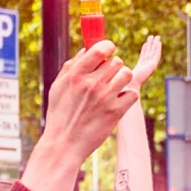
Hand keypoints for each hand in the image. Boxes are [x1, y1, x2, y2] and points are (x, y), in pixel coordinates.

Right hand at [23, 42, 144, 190]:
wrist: (64, 144)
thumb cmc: (60, 114)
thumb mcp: (58, 87)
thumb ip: (71, 66)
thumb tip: (86, 50)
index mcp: (76, 75)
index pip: (100, 49)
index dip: (108, 46)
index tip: (108, 50)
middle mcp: (92, 84)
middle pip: (116, 61)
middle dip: (114, 66)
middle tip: (108, 76)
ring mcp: (105, 98)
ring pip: (127, 74)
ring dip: (123, 78)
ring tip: (115, 86)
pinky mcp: (116, 112)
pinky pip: (132, 93)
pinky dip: (128, 96)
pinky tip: (118, 100)